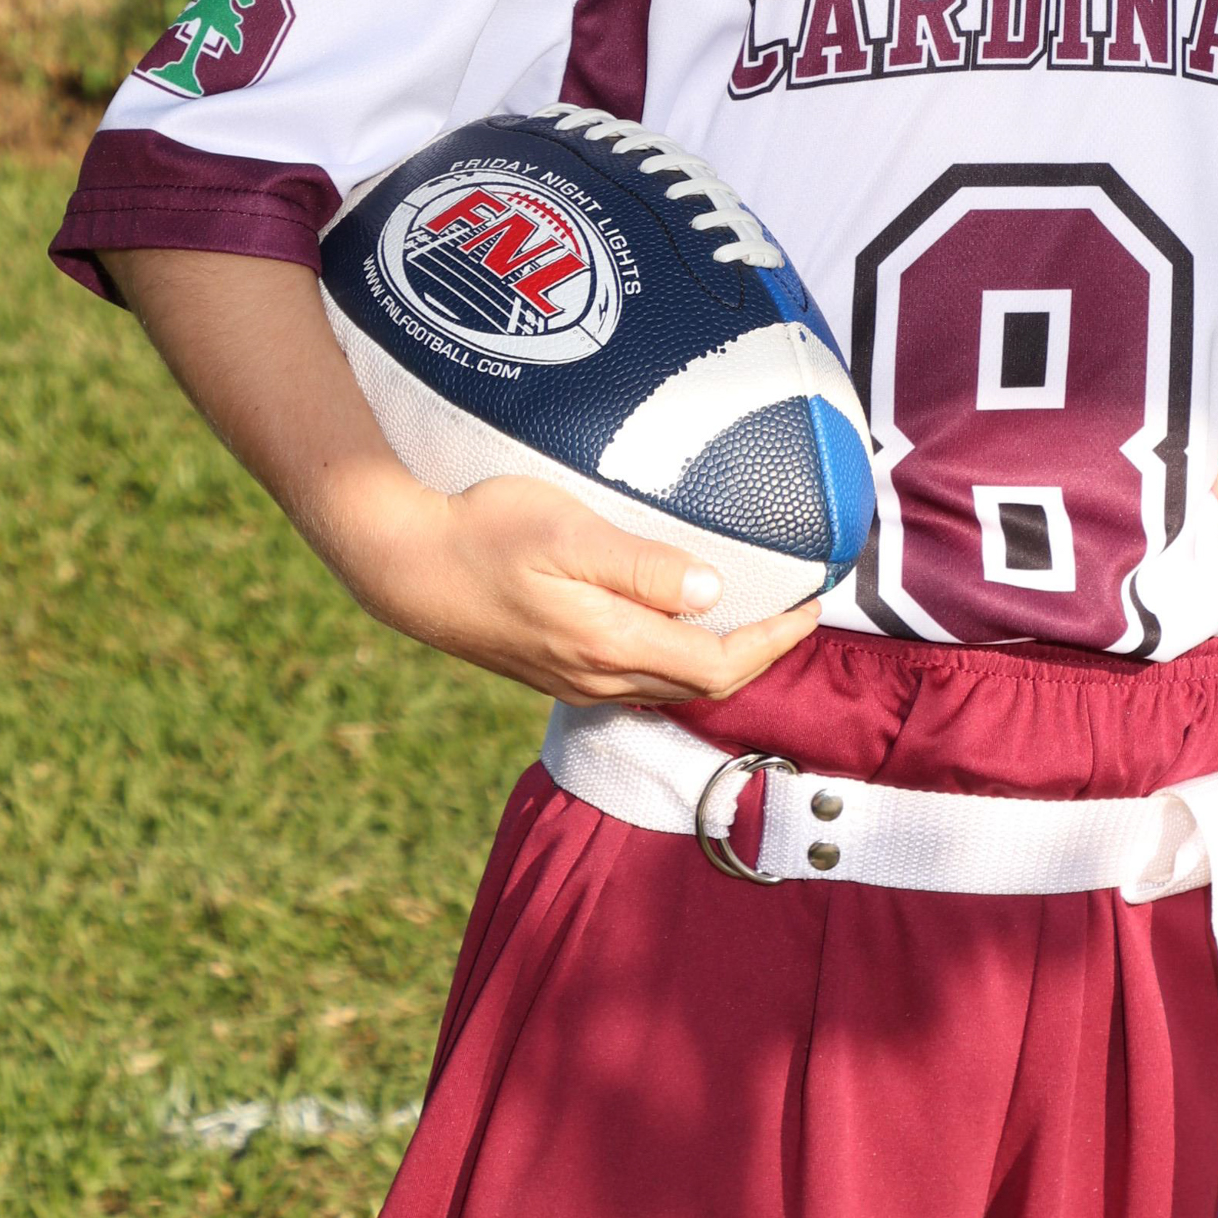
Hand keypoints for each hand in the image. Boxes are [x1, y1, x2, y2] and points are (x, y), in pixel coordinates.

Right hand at [337, 465, 819, 708]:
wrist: (405, 566)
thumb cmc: (486, 533)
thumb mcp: (568, 532)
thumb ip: (643, 566)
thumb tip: (713, 593)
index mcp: (610, 645)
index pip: (718, 666)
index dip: (773, 642)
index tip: (811, 607)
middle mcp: (597, 676)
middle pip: (700, 685)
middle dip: (757, 654)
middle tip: (795, 612)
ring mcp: (572, 678)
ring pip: (668, 685)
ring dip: (717, 659)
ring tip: (752, 615)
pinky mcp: (553, 668)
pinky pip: (635, 676)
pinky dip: (675, 656)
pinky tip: (679, 623)